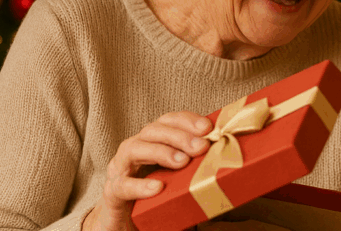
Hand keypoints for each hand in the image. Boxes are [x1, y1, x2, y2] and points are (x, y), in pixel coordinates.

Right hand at [82, 111, 213, 230]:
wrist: (126, 224)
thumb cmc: (157, 197)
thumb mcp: (179, 178)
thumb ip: (196, 166)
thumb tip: (227, 160)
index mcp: (151, 143)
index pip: (167, 121)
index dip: (186, 121)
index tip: (207, 128)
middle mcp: (133, 150)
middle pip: (153, 131)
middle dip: (179, 135)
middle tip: (201, 146)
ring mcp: (119, 170)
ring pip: (134, 150)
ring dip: (161, 152)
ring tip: (182, 161)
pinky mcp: (112, 193)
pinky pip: (122, 186)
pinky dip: (140, 186)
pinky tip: (158, 187)